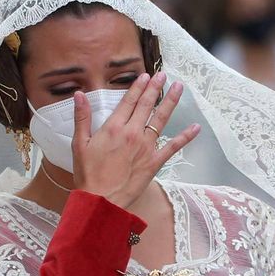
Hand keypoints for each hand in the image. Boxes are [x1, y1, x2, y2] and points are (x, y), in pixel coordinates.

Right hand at [71, 73, 200, 209]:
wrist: (101, 200)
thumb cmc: (88, 174)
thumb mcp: (79, 144)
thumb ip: (81, 118)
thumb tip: (79, 95)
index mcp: (114, 128)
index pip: (128, 101)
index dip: (138, 87)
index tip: (145, 76)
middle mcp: (132, 134)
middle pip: (147, 105)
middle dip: (155, 88)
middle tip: (163, 75)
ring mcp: (146, 147)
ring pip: (161, 119)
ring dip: (170, 102)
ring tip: (178, 88)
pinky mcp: (154, 162)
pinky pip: (173, 147)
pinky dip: (185, 137)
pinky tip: (195, 127)